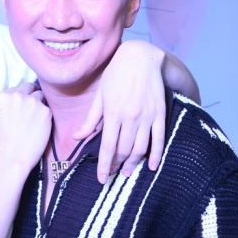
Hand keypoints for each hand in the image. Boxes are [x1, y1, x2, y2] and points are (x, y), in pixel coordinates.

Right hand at [0, 83, 51, 171]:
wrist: (13, 157)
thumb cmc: (5, 140)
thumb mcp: (0, 115)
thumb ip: (11, 103)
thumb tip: (24, 97)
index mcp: (3, 96)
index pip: (16, 88)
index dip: (20, 97)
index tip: (20, 107)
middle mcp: (17, 95)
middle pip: (29, 86)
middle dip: (31, 95)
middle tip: (31, 109)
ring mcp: (32, 101)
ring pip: (40, 96)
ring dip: (39, 104)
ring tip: (34, 120)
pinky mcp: (45, 111)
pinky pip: (48, 109)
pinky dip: (45, 116)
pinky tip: (39, 127)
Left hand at [75, 41, 165, 182]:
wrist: (141, 58)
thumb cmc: (115, 75)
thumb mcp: (100, 95)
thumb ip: (90, 119)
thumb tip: (77, 137)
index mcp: (112, 113)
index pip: (108, 147)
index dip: (104, 165)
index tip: (101, 178)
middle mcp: (130, 117)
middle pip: (124, 150)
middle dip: (117, 165)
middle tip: (113, 174)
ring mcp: (147, 117)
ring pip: (141, 148)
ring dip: (134, 163)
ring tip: (127, 172)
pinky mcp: (160, 114)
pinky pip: (159, 139)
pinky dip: (156, 155)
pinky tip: (151, 166)